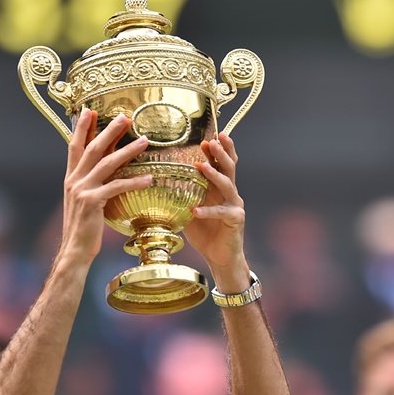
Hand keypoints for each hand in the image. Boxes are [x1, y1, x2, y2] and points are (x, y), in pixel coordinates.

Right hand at [59, 109, 154, 264]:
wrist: (74, 249)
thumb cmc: (84, 227)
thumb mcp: (83, 201)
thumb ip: (91, 184)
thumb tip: (104, 171)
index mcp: (70, 178)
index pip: (74, 146)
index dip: (81, 127)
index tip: (90, 110)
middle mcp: (74, 180)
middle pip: (92, 148)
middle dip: (108, 130)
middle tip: (125, 117)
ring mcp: (82, 190)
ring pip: (106, 163)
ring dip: (126, 150)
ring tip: (144, 141)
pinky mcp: (93, 202)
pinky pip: (117, 187)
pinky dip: (134, 181)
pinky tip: (149, 178)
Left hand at [185, 133, 247, 280]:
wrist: (220, 257)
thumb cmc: (205, 232)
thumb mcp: (189, 209)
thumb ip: (182, 195)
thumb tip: (157, 184)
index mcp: (220, 188)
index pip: (221, 163)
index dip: (217, 150)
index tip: (207, 137)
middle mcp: (230, 193)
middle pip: (230, 167)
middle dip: (221, 153)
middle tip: (212, 141)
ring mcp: (235, 205)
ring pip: (228, 184)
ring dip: (214, 174)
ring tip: (201, 165)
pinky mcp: (236, 219)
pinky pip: (221, 212)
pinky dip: (207, 211)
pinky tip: (195, 210)